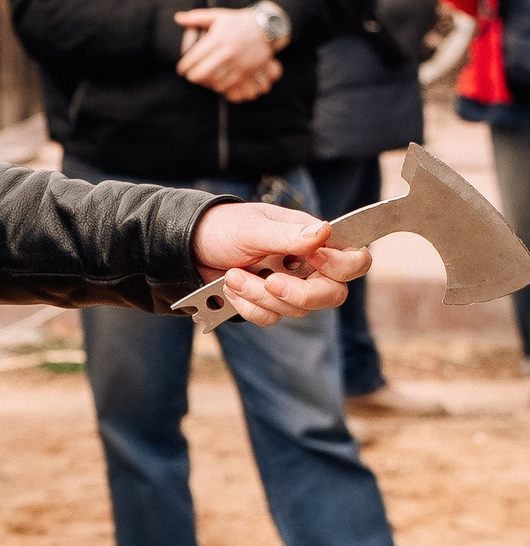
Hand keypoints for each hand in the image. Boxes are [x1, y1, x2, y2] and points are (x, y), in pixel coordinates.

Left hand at [174, 5, 280, 101]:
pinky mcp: (248, 73)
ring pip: (214, 82)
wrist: (266, 28)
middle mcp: (227, 52)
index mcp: (217, 39)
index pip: (193, 58)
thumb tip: (178, 18)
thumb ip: (196, 17)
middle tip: (190, 76)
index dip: (183, 67)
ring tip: (203, 80)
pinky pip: (229, 86)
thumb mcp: (217, 16)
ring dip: (206, 83)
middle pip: (201, 74)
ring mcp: (238, 64)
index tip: (181, 70)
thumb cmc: (238, 21)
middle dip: (192, 77)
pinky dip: (220, 87)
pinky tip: (216, 83)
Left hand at [189, 204, 369, 327]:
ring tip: (233, 275)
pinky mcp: (271, 304)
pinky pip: (272, 318)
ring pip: (298, 310)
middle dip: (299, 293)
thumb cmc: (224, 227)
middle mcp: (309, 266)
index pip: (355, 260)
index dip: (341, 266)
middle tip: (270, 282)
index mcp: (314, 240)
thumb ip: (288, 235)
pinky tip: (231, 289)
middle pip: (333, 294)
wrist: (191, 247)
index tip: (314, 260)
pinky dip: (249, 307)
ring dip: (261, 296)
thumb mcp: (252, 228)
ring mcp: (292, 287)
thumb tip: (324, 231)